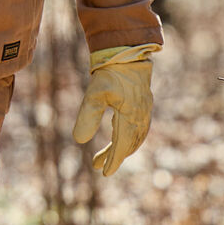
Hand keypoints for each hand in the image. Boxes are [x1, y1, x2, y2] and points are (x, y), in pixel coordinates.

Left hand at [72, 44, 158, 175]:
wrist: (127, 51)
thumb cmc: (111, 71)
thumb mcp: (95, 92)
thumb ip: (88, 115)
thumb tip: (78, 141)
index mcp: (131, 116)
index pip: (122, 145)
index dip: (113, 160)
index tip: (104, 174)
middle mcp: (141, 116)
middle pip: (129, 144)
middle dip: (115, 157)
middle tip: (99, 167)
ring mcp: (144, 109)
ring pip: (135, 137)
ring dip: (121, 148)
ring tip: (105, 157)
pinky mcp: (143, 103)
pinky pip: (138, 127)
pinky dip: (128, 137)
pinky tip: (117, 136)